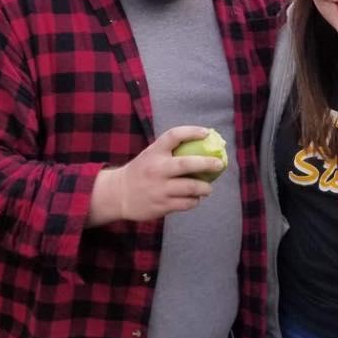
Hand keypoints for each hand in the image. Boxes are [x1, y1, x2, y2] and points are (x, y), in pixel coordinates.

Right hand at [88, 126, 224, 225]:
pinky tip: (195, 198)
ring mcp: (159, 189)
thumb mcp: (151, 154)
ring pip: (191, 187)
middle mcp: (157, 169)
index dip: (192, 132)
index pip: (174, 135)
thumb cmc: (142, 171)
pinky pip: (186, 203)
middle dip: (207, 163)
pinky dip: (195, 200)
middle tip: (219, 164)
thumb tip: (204, 144)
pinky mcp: (162, 205)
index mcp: (154, 152)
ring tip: (208, 188)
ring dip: (205, 188)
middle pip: (187, 164)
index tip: (207, 133)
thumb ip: (172, 150)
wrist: (118, 194)